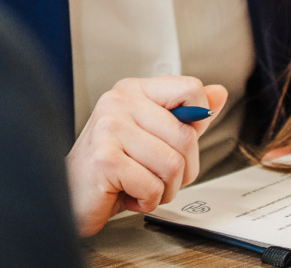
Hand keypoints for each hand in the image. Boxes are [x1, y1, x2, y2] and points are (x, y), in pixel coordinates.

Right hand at [66, 76, 227, 236]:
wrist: (72, 194)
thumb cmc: (111, 167)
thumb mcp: (154, 135)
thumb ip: (186, 116)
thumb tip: (218, 94)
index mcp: (133, 90)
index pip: (190, 88)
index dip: (196, 123)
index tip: (175, 142)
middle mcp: (119, 102)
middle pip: (187, 136)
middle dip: (181, 171)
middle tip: (154, 175)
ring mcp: (109, 128)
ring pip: (173, 165)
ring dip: (163, 189)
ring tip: (140, 185)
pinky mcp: (104, 159)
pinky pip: (152, 187)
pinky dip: (146, 201)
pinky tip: (127, 194)